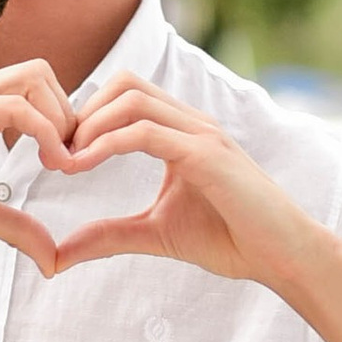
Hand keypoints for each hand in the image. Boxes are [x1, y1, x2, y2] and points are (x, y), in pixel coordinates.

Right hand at [0, 60, 77, 276]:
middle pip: (41, 72)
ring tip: (62, 164)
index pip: (35, 89)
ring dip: (61, 117)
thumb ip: (16, 227)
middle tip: (71, 162)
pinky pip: (15, 106)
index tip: (69, 166)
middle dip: (70, 113)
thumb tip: (53, 260)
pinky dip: (45, 131)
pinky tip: (49, 166)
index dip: (63, 122)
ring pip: (33, 77)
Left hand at [48, 76, 328, 291]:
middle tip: (58, 155)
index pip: (126, 97)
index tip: (61, 156)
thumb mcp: (155, 234)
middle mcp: (192, 123)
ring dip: (89, 125)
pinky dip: (106, 144)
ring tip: (67, 162)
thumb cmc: (232, 240)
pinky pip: (145, 132)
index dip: (86, 118)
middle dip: (83, 113)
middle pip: (125, 84)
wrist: (284, 257)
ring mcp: (202, 134)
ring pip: (132, 99)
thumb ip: (109, 235)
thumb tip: (59, 254)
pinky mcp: (207, 155)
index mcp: (182, 133)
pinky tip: (84, 166)